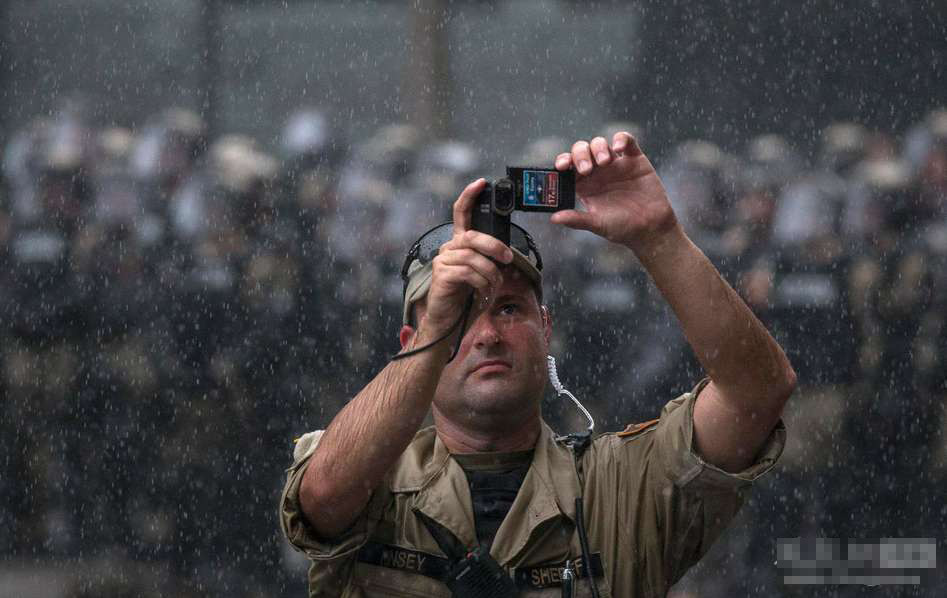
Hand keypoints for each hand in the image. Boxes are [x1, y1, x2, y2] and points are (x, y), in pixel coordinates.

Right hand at [421, 179, 512, 334]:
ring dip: (490, 273)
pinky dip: (481, 283)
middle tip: (507, 258)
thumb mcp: (483, 274)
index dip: (470, 196)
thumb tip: (504, 254)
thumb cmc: (467, 297)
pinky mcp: (441, 275)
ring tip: (493, 286)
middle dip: (494, 246)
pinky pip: (468, 272)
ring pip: (473, 257)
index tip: (481, 183)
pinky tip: (482, 292)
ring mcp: (443, 261)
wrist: (449, 322)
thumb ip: (489, 259)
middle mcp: (449, 248)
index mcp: (460, 244)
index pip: (461, 214)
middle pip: (472, 236)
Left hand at [550, 132, 679, 252]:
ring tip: (604, 162)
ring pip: (600, 143)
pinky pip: (627, 140)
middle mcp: (597, 172)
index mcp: (584, 185)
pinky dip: (621, 139)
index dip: (562, 162)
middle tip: (586, 169)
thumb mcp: (598, 224)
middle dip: (580, 155)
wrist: (652, 227)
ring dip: (598, 147)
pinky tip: (619, 148)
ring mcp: (615, 164)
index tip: (561, 166)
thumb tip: (554, 218)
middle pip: (581, 151)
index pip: (567, 167)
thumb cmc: (622, 227)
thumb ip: (577, 219)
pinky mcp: (634, 159)